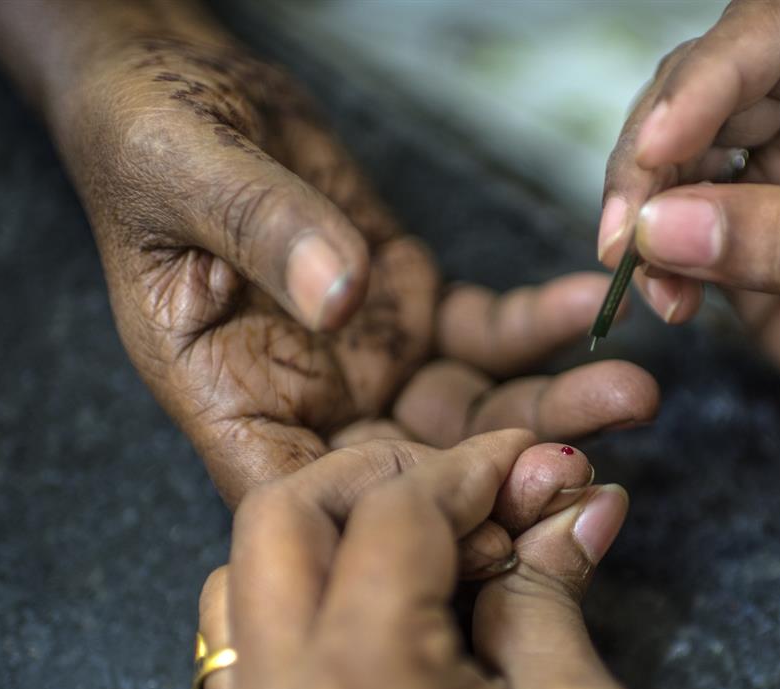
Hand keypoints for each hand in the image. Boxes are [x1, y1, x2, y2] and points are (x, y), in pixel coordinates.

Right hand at [51, 25, 655, 504]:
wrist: (185, 81)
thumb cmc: (148, 135)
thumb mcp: (188, 175)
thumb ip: (265, 233)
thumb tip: (343, 298)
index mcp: (229, 400)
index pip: (306, 493)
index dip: (387, 517)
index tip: (476, 514)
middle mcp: (307, 401)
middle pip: (412, 470)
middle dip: (502, 477)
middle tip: (587, 466)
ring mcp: (367, 362)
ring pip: (470, 413)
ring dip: (550, 410)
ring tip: (632, 393)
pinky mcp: (412, 311)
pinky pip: (488, 335)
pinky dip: (541, 325)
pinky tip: (589, 305)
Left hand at [196, 431, 680, 688]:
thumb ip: (549, 594)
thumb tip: (574, 501)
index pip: (394, 515)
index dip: (474, 472)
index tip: (536, 467)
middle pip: (277, 519)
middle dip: (371, 479)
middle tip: (462, 492)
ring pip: (238, 584)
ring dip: (322, 542)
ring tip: (424, 555)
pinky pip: (244, 661)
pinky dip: (301, 610)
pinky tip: (386, 623)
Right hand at [601, 0, 779, 489]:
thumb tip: (671, 224)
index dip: (710, 76)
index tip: (663, 145)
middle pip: (707, 94)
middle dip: (653, 153)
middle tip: (627, 230)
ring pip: (680, 167)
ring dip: (644, 213)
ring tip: (641, 273)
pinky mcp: (755, 265)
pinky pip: (681, 244)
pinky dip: (657, 268)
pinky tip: (669, 304)